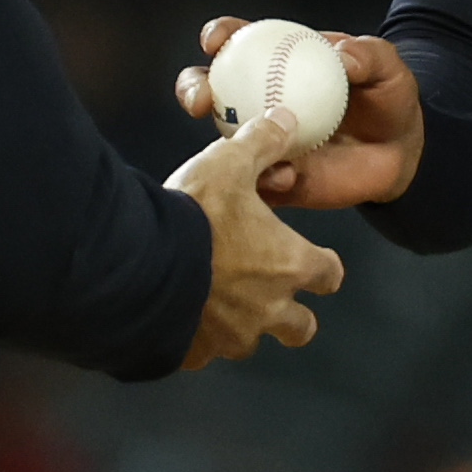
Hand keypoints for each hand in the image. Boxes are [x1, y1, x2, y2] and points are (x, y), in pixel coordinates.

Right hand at [167, 103, 348, 369]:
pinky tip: (177, 318)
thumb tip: (287, 118)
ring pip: (250, 344)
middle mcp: (269, 308)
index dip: (324, 268)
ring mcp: (232, 336)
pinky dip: (196, 340)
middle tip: (270, 297)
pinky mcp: (195, 352)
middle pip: (302, 329)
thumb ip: (262, 142)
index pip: (329, 276)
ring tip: (216, 306)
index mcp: (289, 264)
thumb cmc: (196, 213)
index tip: (315, 262)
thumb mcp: (230, 165)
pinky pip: (202, 353)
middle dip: (293, 317)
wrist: (141, 263)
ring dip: (241, 327)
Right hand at [172, 18, 424, 209]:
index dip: (218, 36)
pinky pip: (259, 179)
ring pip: (223, 141)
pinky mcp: (273, 177)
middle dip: (193, 89)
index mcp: (276, 61)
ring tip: (239, 148)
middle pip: (211, 89)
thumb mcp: (386, 68)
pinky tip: (282, 174)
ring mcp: (261, 141)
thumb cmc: (387, 98)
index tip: (215, 41)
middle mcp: (258, 99)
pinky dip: (264, 177)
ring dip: (218, 143)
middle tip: (203, 99)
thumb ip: (368, 54)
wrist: (400, 152)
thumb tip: (342, 55)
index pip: (237, 41)